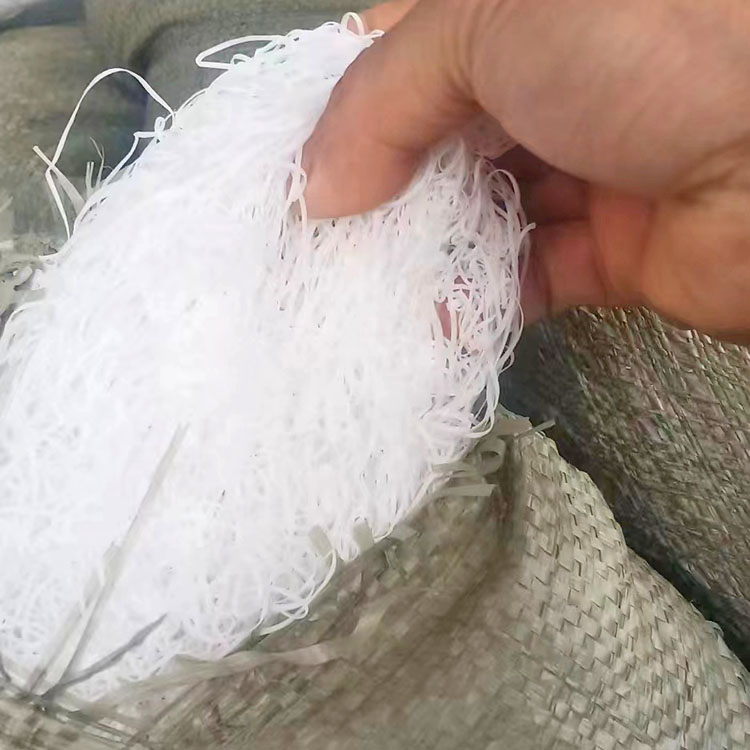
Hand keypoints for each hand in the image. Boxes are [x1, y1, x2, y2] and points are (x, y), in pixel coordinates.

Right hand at [303, 0, 749, 340]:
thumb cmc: (647, 41)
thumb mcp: (490, 18)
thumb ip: (385, 96)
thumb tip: (321, 185)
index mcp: (522, 8)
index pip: (406, 52)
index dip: (346, 104)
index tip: (296, 163)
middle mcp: (554, 82)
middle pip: (438, 143)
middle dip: (380, 191)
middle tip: (319, 242)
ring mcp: (588, 166)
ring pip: (480, 216)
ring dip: (428, 254)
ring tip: (364, 292)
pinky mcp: (615, 250)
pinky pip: (530, 279)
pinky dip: (484, 302)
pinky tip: (439, 322)